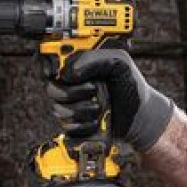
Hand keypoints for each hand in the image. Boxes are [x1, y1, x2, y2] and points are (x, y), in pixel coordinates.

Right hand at [46, 50, 174, 151]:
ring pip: (59, 109)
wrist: (140, 116)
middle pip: (52, 88)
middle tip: (94, 90)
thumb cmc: (130, 86)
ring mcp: (71, 105)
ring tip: (100, 108)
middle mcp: (71, 84)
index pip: (50, 61)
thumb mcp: (119, 62)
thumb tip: (70, 72)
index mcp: (78, 64)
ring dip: (83, 111)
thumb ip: (95, 59)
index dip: (47, 66)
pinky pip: (67, 127)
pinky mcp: (74, 124)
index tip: (60, 73)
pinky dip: (84, 127)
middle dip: (74, 92)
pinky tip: (97, 122)